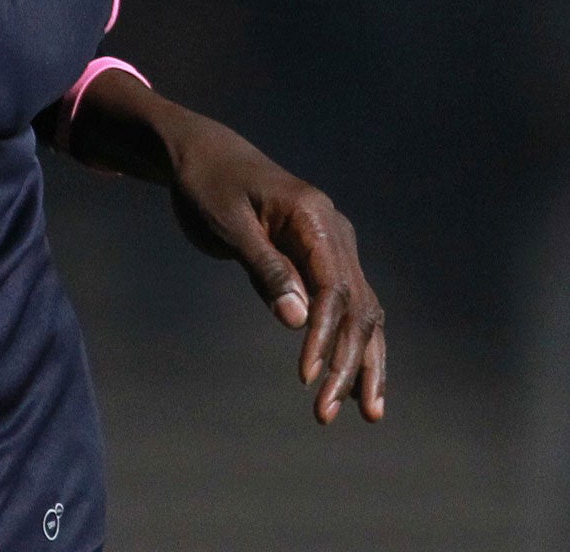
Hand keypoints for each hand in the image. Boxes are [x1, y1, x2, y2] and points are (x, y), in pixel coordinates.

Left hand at [162, 113, 387, 423]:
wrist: (204, 156)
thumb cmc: (208, 185)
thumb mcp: (225, 223)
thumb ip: (262, 268)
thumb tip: (298, 321)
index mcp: (314, 216)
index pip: (333, 289)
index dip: (324, 336)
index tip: (306, 377)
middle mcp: (336, 233)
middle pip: (357, 307)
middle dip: (347, 363)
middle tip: (325, 413)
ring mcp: (334, 247)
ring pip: (364, 313)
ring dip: (361, 362)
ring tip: (366, 414)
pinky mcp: (323, 261)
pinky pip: (347, 307)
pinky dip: (352, 344)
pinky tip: (353, 384)